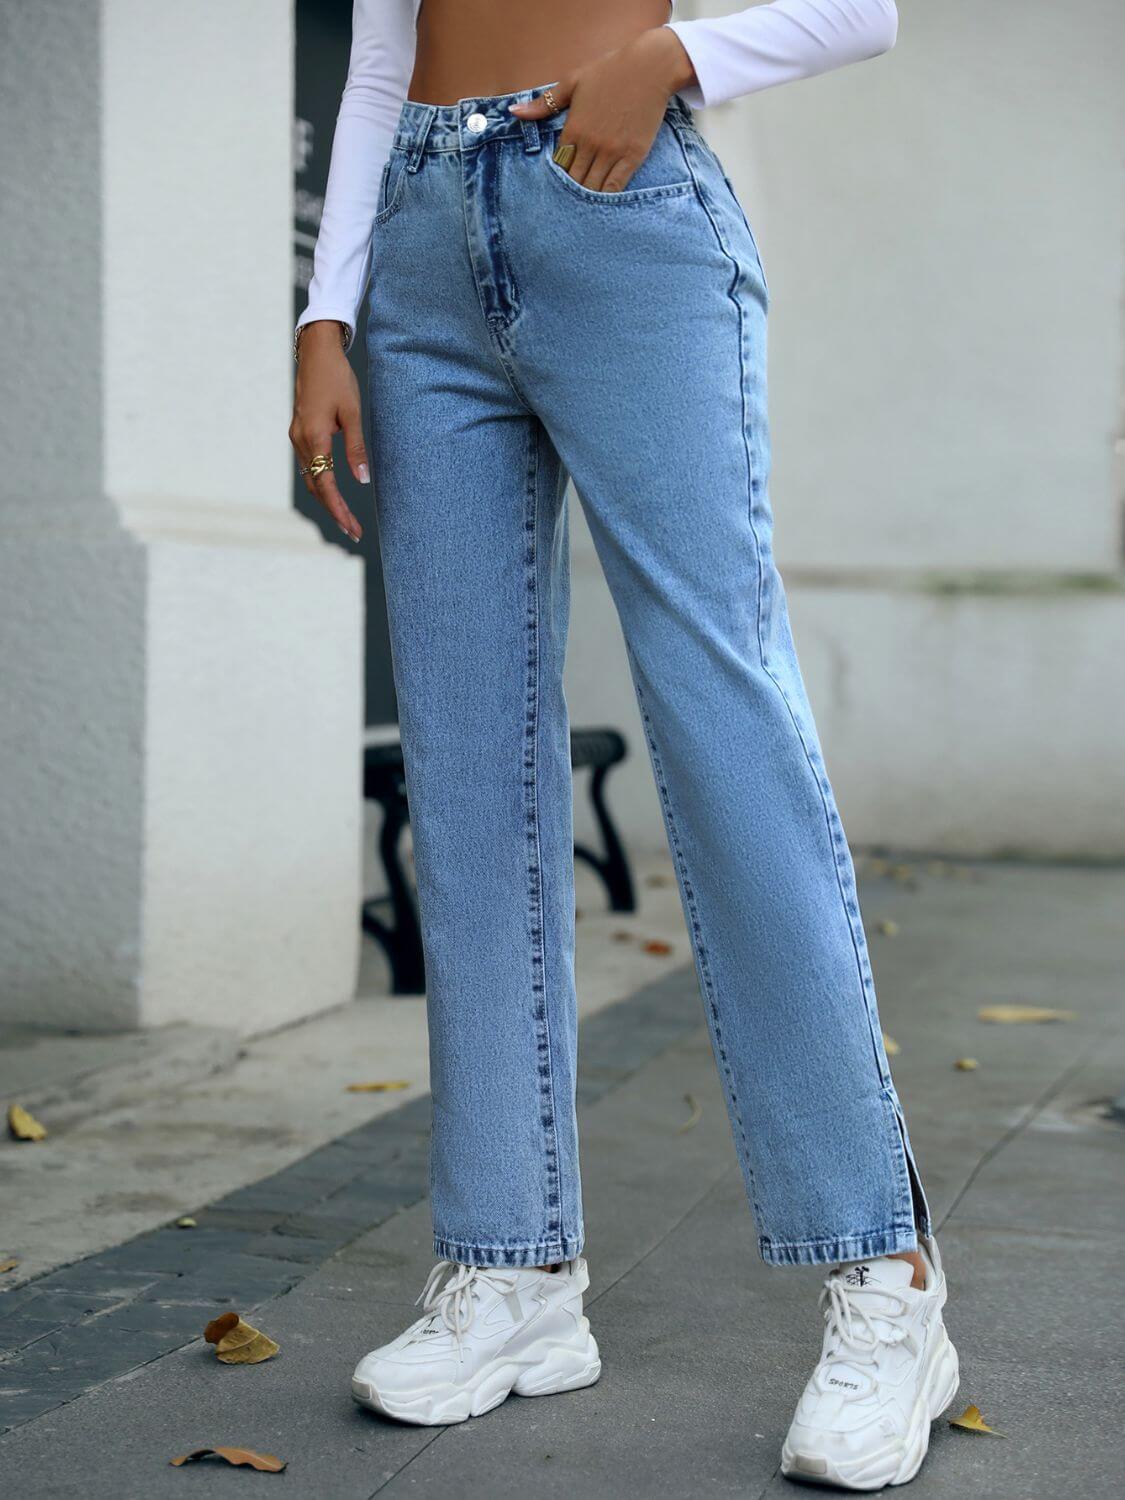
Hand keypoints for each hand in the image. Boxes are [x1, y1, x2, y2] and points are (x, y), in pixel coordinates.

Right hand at [289, 321, 366, 542]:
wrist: (315, 352)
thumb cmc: (337, 378)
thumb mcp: (353, 413)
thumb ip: (356, 448)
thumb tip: (362, 480)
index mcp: (314, 437)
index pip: (326, 485)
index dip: (339, 510)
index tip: (353, 528)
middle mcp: (301, 441)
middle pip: (316, 487)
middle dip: (335, 511)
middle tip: (353, 532)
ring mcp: (298, 437)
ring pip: (311, 478)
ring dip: (328, 500)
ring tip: (347, 519)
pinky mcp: (300, 432)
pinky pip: (310, 466)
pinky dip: (321, 484)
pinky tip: (334, 494)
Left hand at [510, 26, 696, 192]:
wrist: (651, 66)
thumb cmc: (610, 70)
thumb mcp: (572, 82)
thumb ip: (544, 103)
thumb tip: (513, 111)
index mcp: (573, 128)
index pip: (558, 165)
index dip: (556, 177)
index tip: (555, 185)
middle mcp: (591, 144)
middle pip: (574, 181)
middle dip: (569, 192)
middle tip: (565, 205)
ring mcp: (612, 152)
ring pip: (593, 188)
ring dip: (586, 199)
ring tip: (581, 209)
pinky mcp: (633, 156)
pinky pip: (616, 186)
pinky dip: (606, 198)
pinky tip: (601, 205)